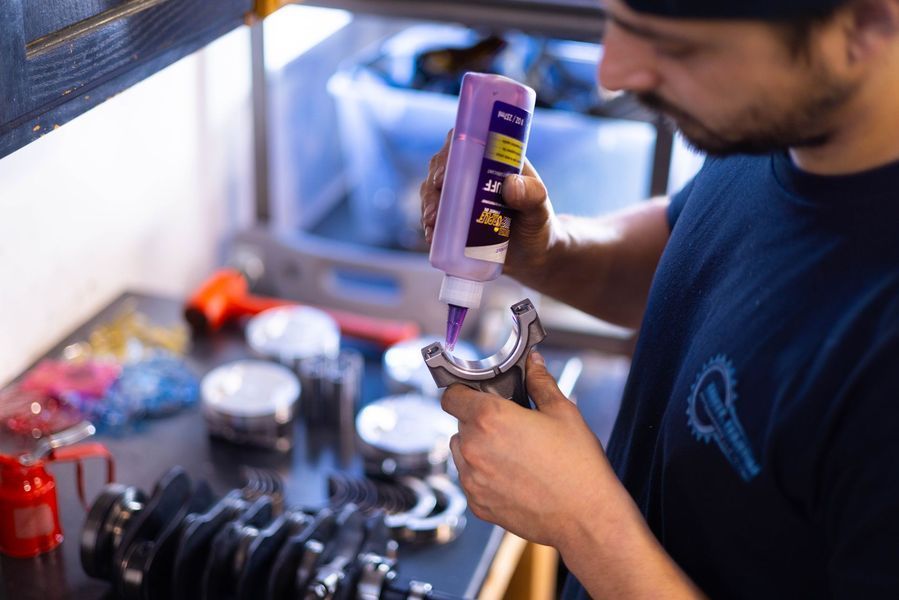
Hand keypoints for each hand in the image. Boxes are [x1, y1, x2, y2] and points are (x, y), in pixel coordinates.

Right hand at [419, 130, 562, 284]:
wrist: (534, 256)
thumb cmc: (539, 227)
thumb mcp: (540, 211)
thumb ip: (533, 197)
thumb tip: (511, 183)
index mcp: (494, 161)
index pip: (467, 143)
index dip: (450, 151)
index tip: (443, 173)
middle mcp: (474, 175)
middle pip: (444, 167)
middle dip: (433, 183)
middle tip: (435, 205)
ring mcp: (461, 197)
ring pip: (434, 191)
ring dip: (428, 204)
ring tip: (431, 223)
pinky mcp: (455, 219)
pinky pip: (436, 216)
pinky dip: (430, 225)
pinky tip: (431, 237)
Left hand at [441, 350, 621, 547]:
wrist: (586, 517)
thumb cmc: (578, 465)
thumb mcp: (562, 412)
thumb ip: (540, 382)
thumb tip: (533, 363)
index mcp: (489, 419)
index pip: (452, 396)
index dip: (463, 391)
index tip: (477, 393)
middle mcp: (473, 448)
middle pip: (460, 423)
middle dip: (480, 420)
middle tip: (510, 424)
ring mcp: (472, 480)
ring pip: (461, 451)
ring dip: (477, 447)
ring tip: (512, 451)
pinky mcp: (477, 504)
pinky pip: (470, 479)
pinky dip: (483, 474)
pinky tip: (513, 475)